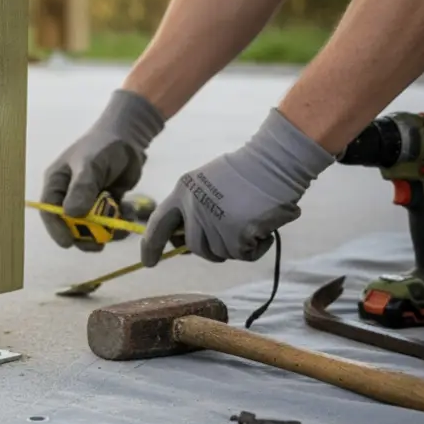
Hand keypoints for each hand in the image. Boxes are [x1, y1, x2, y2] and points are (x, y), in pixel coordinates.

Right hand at [40, 89, 164, 250]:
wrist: (129, 136)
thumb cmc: (103, 146)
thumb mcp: (90, 165)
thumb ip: (82, 189)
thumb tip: (71, 215)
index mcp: (57, 183)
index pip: (49, 211)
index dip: (56, 230)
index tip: (68, 244)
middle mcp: (70, 194)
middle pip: (71, 224)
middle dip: (85, 235)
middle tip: (99, 244)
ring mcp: (89, 199)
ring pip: (92, 225)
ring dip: (106, 231)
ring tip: (120, 229)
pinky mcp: (107, 202)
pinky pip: (110, 220)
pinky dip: (119, 221)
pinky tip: (129, 212)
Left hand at [141, 109, 334, 265]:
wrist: (274, 161)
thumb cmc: (246, 170)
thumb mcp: (208, 183)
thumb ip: (195, 208)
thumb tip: (191, 242)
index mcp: (183, 192)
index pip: (158, 224)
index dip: (151, 246)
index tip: (148, 262)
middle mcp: (193, 209)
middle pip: (195, 247)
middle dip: (212, 247)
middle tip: (232, 232)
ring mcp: (214, 223)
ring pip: (221, 253)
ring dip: (238, 244)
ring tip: (251, 219)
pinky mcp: (236, 235)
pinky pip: (244, 255)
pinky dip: (257, 247)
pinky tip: (264, 227)